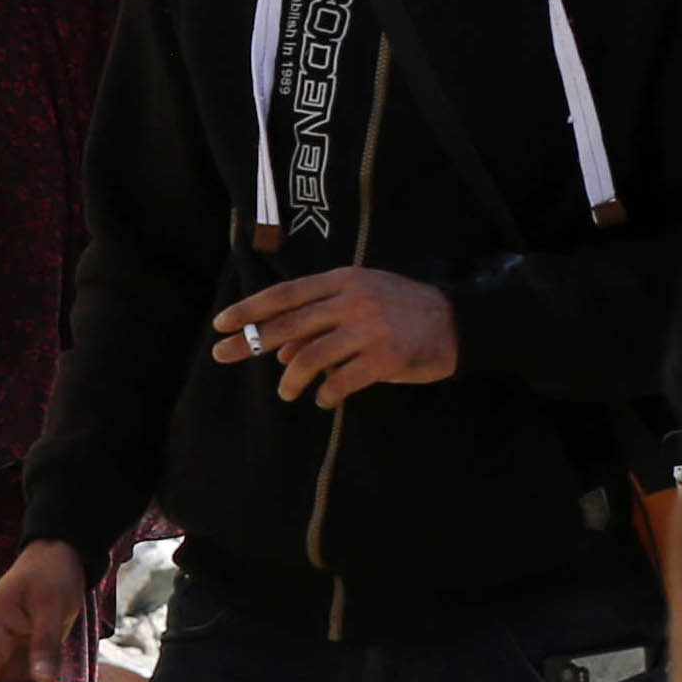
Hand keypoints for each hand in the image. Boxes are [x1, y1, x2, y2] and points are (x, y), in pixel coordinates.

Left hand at [214, 269, 457, 407]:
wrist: (459, 322)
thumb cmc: (401, 311)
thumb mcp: (360, 300)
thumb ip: (320, 319)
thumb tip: (279, 351)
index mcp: (343, 280)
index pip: (286, 294)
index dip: (250, 309)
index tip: (221, 323)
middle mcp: (353, 300)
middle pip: (288, 324)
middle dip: (251, 341)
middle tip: (222, 355)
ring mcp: (369, 328)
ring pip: (308, 357)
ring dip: (290, 379)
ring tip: (286, 392)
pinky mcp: (385, 357)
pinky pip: (339, 381)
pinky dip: (325, 394)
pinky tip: (323, 401)